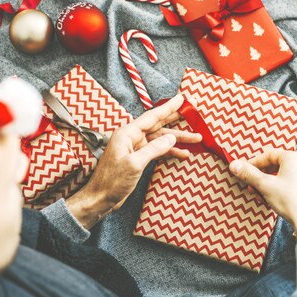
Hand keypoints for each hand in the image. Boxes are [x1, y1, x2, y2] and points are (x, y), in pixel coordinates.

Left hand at [66, 94, 201, 228]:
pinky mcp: (138, 159)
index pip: (152, 116)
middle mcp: (131, 138)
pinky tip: (183, 153)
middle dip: (176, 120)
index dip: (168, 107)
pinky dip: (170, 151)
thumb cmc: (112, 181)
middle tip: (193, 112)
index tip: (182, 99)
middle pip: (158, 125)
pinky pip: (157, 150)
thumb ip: (154, 149)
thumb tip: (171, 138)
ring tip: (196, 138)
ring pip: (160, 139)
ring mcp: (135, 148)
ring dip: (177, 139)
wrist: (100, 198)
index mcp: (127, 133)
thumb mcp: (134, 164)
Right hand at [229, 150, 296, 241]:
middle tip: (251, 187)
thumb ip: (248, 174)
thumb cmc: (290, 201)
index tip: (243, 171)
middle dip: (261, 177)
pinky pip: (292, 184)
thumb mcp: (265, 185)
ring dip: (269, 185)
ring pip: (284, 176)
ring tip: (260, 197)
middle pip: (276, 166)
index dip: (253, 163)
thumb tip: (234, 165)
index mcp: (294, 157)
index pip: (269, 155)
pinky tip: (273, 201)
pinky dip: (280, 189)